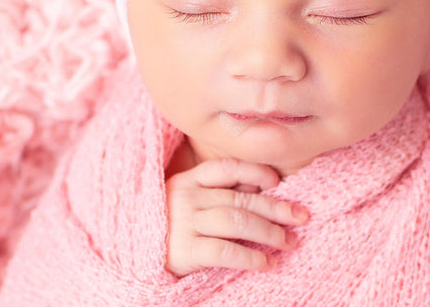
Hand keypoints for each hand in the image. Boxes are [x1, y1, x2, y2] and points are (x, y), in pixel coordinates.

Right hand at [165, 157, 309, 276]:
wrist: (128, 253)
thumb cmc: (165, 223)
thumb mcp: (187, 199)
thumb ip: (218, 190)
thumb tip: (258, 187)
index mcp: (189, 179)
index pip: (228, 168)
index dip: (255, 171)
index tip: (277, 181)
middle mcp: (188, 196)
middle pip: (240, 198)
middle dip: (275, 207)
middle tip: (301, 216)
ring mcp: (185, 223)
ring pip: (236, 221)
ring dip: (268, 231)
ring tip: (288, 241)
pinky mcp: (184, 251)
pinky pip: (223, 251)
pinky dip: (248, 256)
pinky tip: (265, 262)